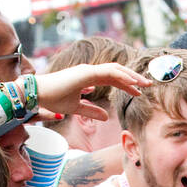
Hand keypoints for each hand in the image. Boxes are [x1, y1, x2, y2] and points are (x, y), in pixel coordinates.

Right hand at [35, 63, 149, 120]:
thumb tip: (106, 116)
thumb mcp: (76, 108)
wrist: (38, 94)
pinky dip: (121, 76)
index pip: (112, 78)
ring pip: (115, 70)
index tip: (138, 91)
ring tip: (144, 83)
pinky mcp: (86, 73)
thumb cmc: (54, 99)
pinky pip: (108, 73)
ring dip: (131, 76)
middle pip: (117, 72)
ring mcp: (88, 70)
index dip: (126, 84)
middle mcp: (90, 71)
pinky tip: (132, 82)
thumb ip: (91, 110)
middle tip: (148, 85)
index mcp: (88, 77)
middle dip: (133, 78)